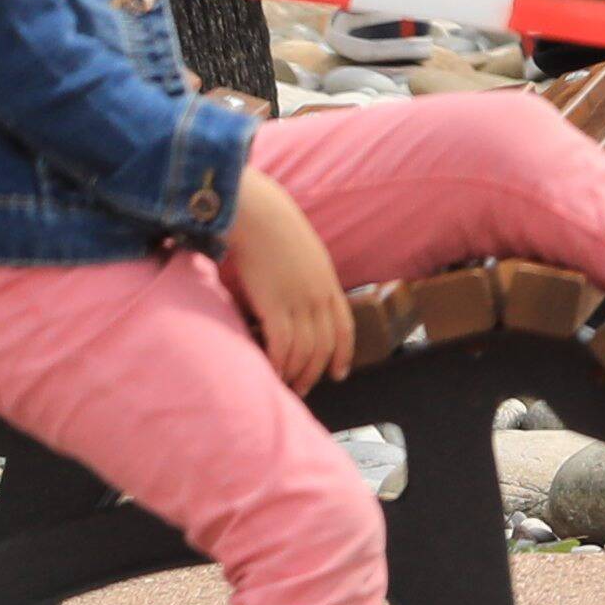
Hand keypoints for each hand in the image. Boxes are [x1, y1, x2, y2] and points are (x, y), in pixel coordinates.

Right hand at [224, 171, 352, 388]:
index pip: (344, 328)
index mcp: (329, 284)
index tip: (338, 373)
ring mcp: (298, 302)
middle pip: (324, 345)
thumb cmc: (275, 233)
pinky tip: (272, 372)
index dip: (342, 353)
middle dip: (315, 371)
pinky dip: (278, 362)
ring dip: (295, 372)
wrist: (260, 216)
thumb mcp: (306, 256)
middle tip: (302, 388)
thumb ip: (309, 279)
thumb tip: (303, 299)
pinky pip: (281, 344)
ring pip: (304, 350)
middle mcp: (319, 296)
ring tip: (285, 384)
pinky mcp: (274, 305)